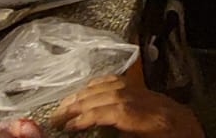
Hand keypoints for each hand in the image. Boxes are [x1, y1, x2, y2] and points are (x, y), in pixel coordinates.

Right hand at [51, 75, 203, 137]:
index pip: (119, 111)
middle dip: (83, 103)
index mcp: (157, 121)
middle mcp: (156, 104)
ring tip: (67, 103)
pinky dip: (106, 83)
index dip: (91, 115)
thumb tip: (96, 128)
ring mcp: (156, 98)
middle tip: (58, 115)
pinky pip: (128, 83)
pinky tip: (91, 88)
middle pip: (115, 95)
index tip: (69, 126)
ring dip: (90, 92)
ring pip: (119, 86)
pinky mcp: (156, 97)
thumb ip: (124, 135)